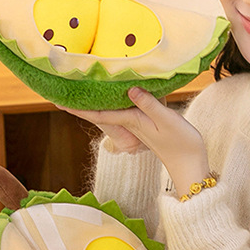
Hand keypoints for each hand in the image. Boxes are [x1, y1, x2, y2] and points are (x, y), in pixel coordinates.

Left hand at [58, 87, 210, 194]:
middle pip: (98, 111)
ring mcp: (136, 124)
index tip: (58, 101)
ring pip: (109, 109)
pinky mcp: (145, 123)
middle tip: (60, 90)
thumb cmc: (181, 142)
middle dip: (80, 102)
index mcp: (130, 121)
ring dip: (95, 100)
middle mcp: (129, 123)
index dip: (78, 108)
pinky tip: (114, 92)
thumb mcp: (166, 119)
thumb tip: (129, 89)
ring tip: (80, 87)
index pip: (98, 113)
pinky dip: (115, 100)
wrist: (190, 162)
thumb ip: (148, 104)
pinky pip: (123, 109)